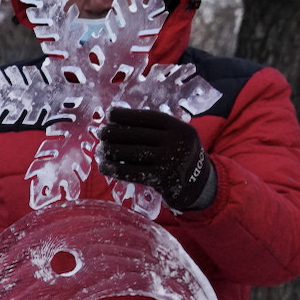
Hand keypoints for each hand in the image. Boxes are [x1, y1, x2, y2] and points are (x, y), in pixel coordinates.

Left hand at [99, 108, 215, 210]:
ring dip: (109, 150)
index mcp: (179, 128)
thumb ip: (156, 129)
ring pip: (129, 153)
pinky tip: (103, 166)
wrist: (199, 185)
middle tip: (100, 132)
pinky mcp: (160, 179)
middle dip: (113, 132)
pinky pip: (130, 172)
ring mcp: (168, 161)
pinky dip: (113, 168)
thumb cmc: (180, 156)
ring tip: (99, 149)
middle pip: (135, 134)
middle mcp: (175, 143)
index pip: (147, 117)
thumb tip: (116, 120)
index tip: (109, 114)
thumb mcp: (178, 137)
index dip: (125, 115)